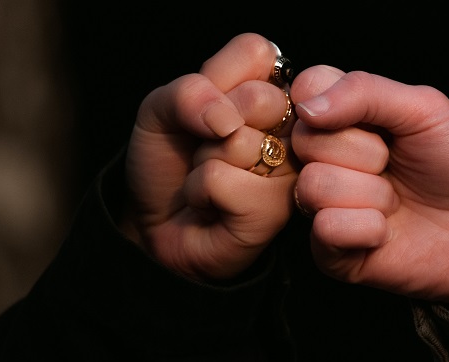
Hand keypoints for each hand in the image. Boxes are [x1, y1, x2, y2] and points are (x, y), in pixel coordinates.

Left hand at [121, 33, 297, 280]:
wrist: (154, 221)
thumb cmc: (168, 162)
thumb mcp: (160, 110)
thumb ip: (188, 93)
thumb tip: (225, 119)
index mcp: (273, 92)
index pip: (259, 53)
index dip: (216, 81)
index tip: (208, 110)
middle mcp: (293, 129)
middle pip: (259, 98)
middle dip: (211, 125)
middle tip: (208, 147)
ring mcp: (293, 172)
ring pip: (239, 142)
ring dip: (204, 162)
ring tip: (210, 178)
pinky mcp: (278, 210)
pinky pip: (224, 181)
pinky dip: (200, 192)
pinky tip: (212, 205)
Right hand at [291, 66, 448, 308]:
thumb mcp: (427, 110)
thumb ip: (364, 92)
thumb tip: (308, 105)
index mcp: (347, 119)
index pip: (304, 92)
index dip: (331, 102)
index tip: (373, 119)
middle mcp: (330, 161)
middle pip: (305, 140)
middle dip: (364, 152)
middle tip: (394, 163)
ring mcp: (328, 207)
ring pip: (314, 185)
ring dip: (370, 194)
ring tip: (397, 201)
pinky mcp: (334, 253)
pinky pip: (325, 229)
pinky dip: (366, 228)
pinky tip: (388, 231)